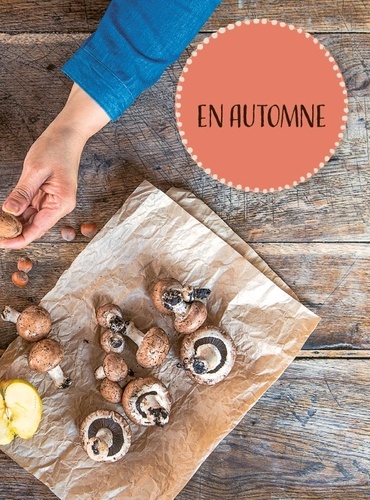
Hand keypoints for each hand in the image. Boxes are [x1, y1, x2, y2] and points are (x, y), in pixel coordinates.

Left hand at [0, 127, 82, 248]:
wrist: (68, 134)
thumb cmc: (56, 148)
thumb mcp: (35, 170)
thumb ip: (22, 193)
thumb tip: (9, 212)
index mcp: (61, 203)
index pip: (38, 229)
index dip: (18, 239)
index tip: (0, 242)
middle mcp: (59, 206)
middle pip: (34, 227)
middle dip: (13, 231)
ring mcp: (54, 201)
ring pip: (30, 219)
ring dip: (14, 222)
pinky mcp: (48, 196)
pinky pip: (30, 209)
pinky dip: (17, 211)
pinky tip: (4, 212)